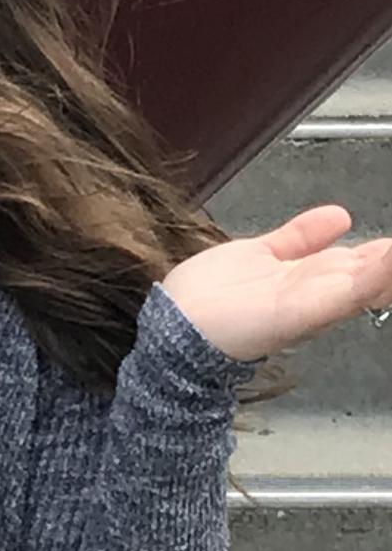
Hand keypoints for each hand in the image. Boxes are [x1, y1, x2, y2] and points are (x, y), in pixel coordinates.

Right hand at [160, 205, 391, 362]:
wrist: (179, 327)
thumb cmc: (235, 333)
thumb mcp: (303, 312)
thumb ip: (351, 288)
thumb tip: (388, 263)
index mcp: (333, 301)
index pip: (380, 280)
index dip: (390, 264)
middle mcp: (316, 288)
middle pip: (367, 266)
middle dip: (385, 256)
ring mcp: (288, 272)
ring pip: (336, 253)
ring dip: (363, 244)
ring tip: (386, 240)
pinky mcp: (259, 257)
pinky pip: (296, 238)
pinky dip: (316, 226)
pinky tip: (334, 217)